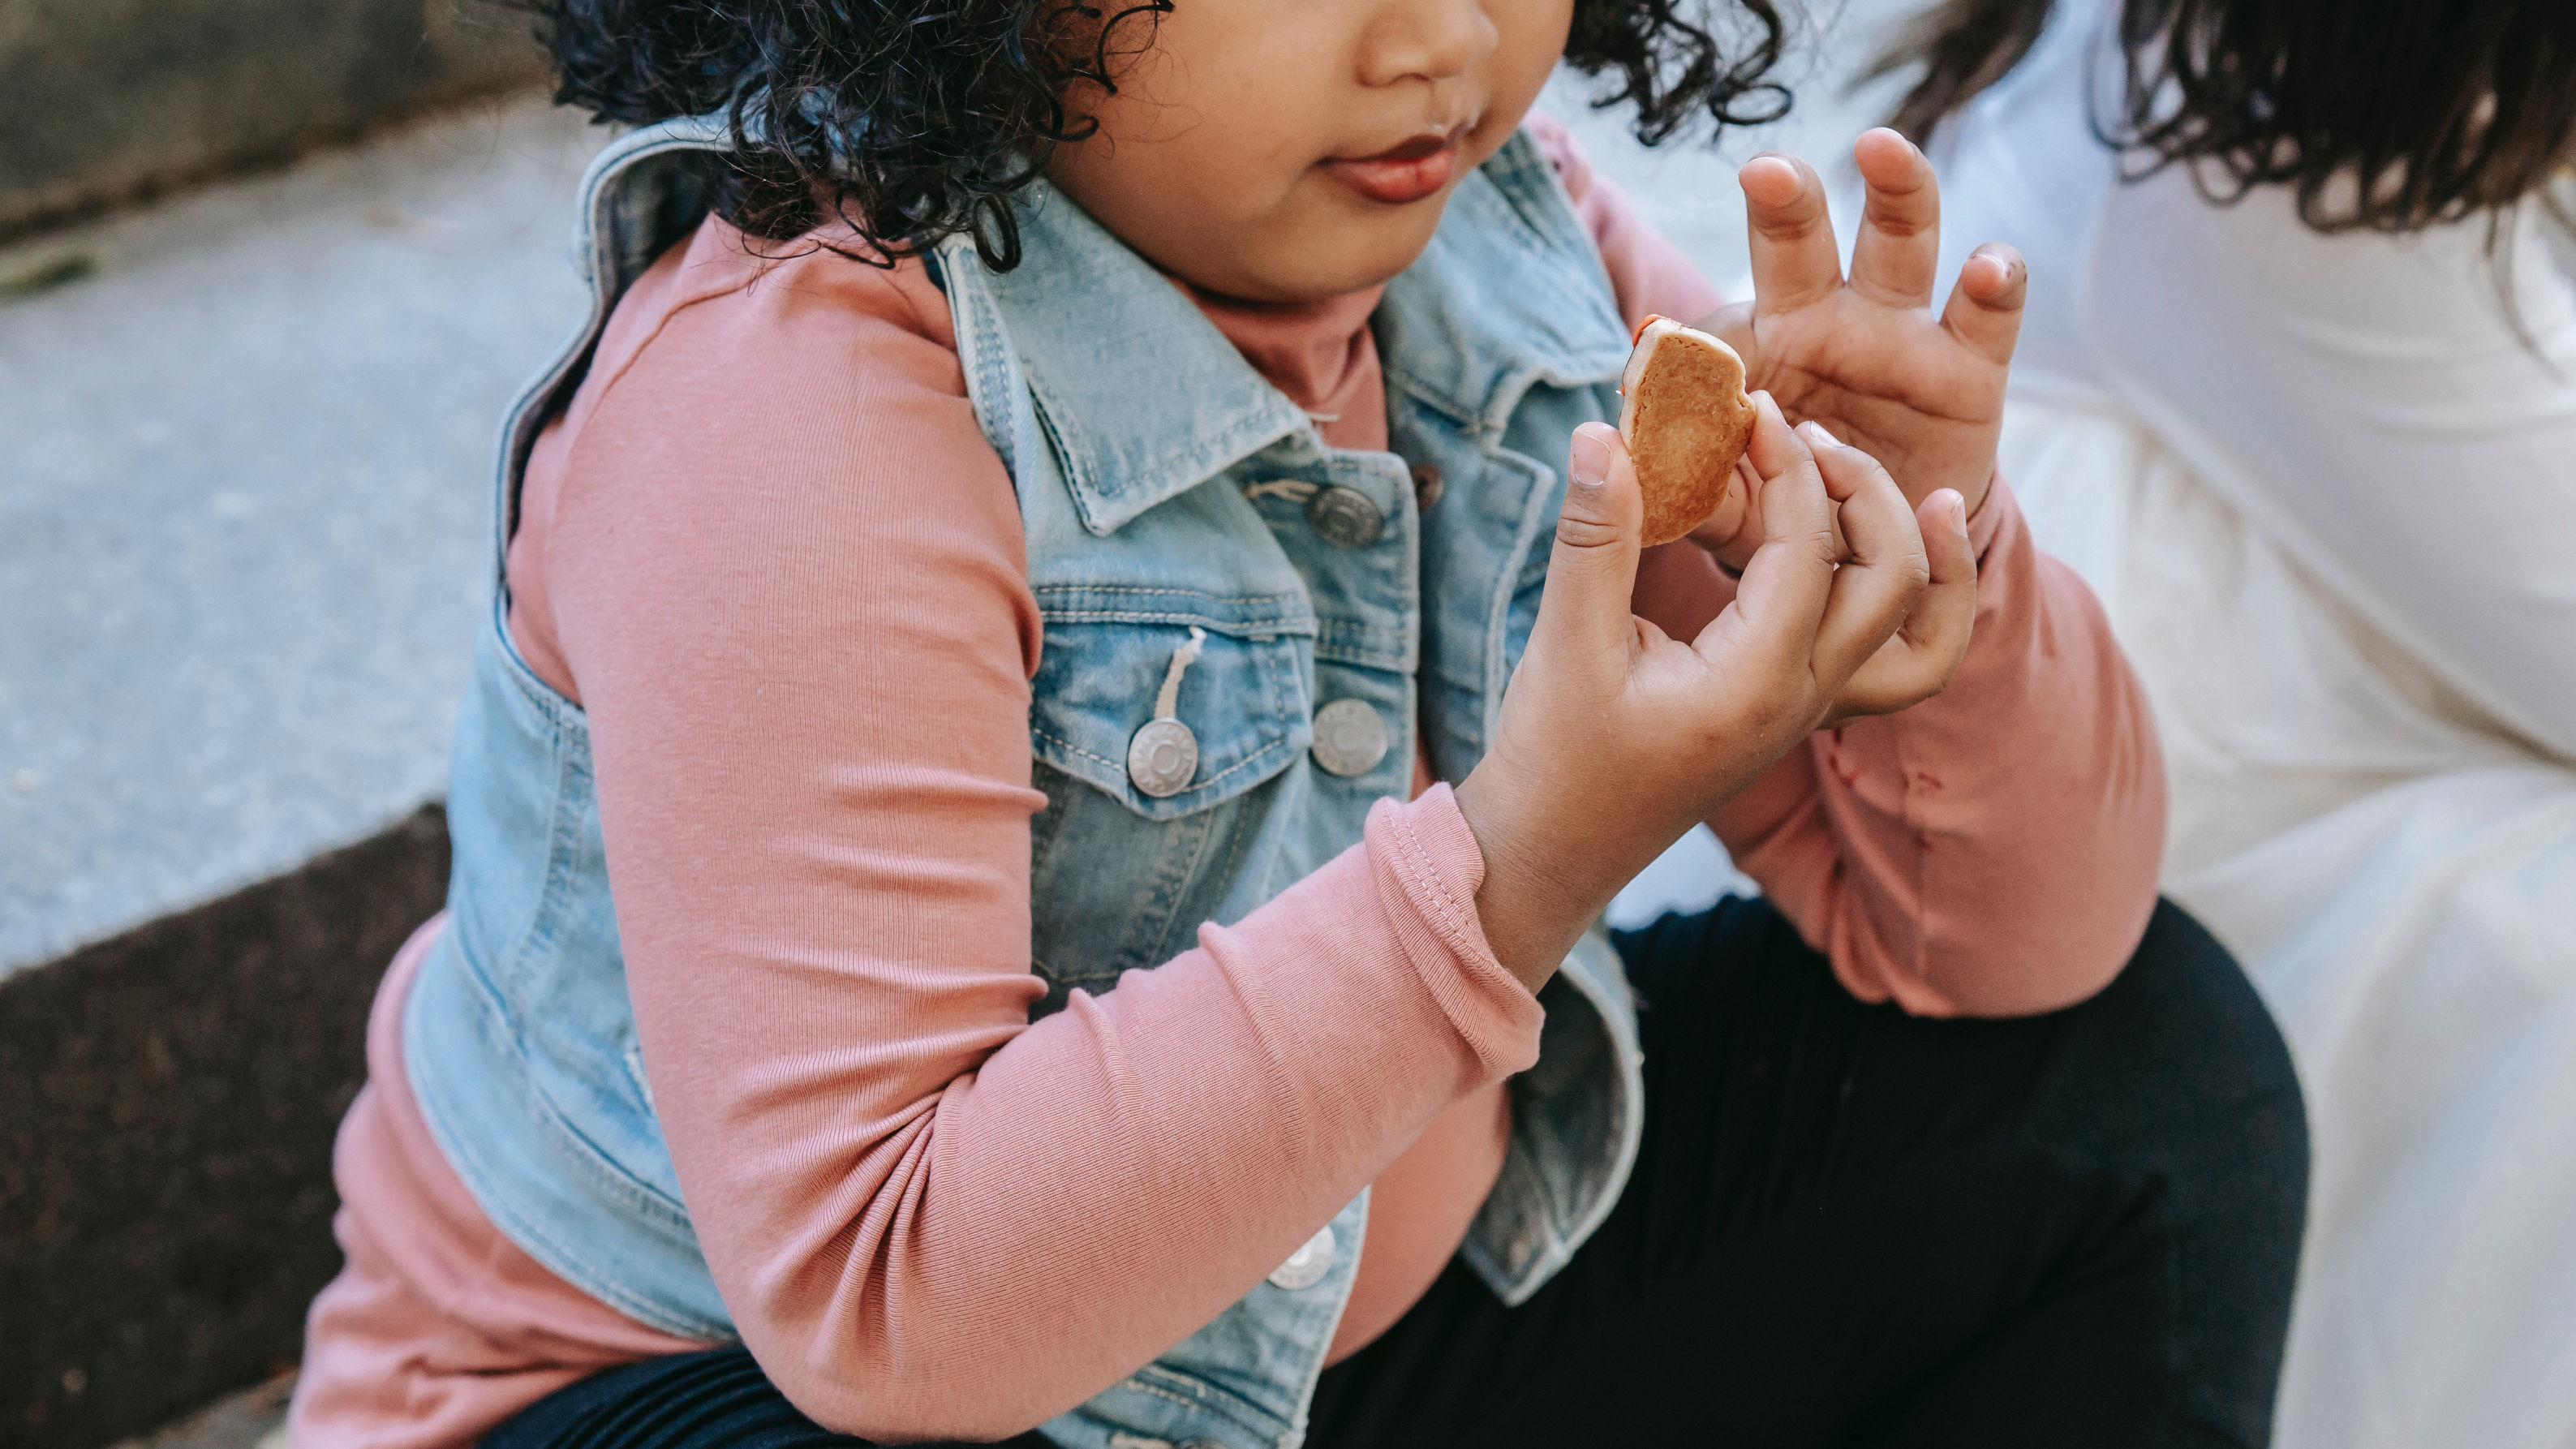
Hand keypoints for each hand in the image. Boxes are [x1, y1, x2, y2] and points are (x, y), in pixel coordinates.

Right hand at [1454, 396, 1975, 989]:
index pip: (1808, 550)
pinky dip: (1908, 604)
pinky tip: (1876, 550)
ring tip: (1911, 492)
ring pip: (1921, 637)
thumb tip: (1604, 433)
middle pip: (1895, 584)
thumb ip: (1595, 536)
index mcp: (1754, 684)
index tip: (1749, 403)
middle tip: (1808, 435)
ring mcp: (1807, 713)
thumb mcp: (1566, 645)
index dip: (1785, 462)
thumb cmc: (1554, 759)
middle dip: (1867, 493)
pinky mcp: (1794, 712)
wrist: (1551, 851)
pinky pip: (1893, 662)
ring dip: (1923, 557)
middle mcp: (1802, 702)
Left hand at [1686, 128, 2025, 570]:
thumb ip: (1686, 484)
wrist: (1883, 555)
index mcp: (1753, 348)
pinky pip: (1986, 316)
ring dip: (1896, 190)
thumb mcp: (1731, 506)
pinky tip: (1987, 267)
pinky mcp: (1967, 368)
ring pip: (1899, 245)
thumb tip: (1625, 463)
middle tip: (1766, 170)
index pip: (1718, 329)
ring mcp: (1899, 336)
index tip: (1664, 357)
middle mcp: (1825, 320)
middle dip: (1785, 201)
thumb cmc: (1789, 510)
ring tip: (1880, 149)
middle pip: (1800, 241)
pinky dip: (1995, 282)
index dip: (1694, 348)